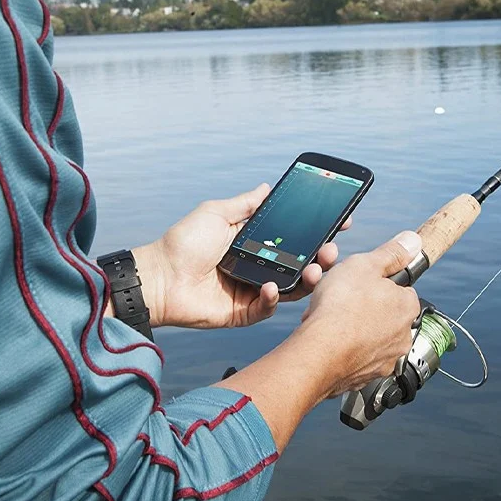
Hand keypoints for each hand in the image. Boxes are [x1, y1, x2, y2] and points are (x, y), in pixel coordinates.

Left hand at [132, 184, 352, 329]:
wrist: (159, 277)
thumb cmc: (183, 242)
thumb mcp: (216, 213)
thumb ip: (245, 204)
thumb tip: (267, 187)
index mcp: (255, 243)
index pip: (294, 238)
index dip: (317, 232)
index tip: (340, 222)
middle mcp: (259, 266)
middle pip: (300, 263)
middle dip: (321, 256)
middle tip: (332, 249)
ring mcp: (253, 290)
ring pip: (292, 288)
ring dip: (307, 278)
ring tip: (314, 269)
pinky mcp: (244, 312)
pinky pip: (268, 307)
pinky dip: (274, 298)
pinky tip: (272, 286)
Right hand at [212, 230, 423, 451]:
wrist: (319, 352)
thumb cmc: (340, 308)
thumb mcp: (365, 265)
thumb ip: (390, 253)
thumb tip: (412, 241)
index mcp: (407, 306)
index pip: (398, 289)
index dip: (375, 283)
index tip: (359, 283)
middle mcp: (402, 335)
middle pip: (382, 314)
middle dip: (362, 307)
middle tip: (339, 300)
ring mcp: (384, 359)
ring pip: (367, 337)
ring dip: (350, 328)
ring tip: (329, 320)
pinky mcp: (365, 377)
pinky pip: (354, 358)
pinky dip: (342, 350)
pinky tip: (327, 341)